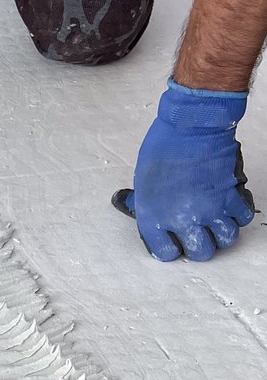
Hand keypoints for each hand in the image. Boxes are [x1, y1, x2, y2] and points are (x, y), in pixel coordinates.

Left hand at [119, 80, 254, 261]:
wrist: (190, 125)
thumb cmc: (164, 146)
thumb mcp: (142, 181)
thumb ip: (145, 202)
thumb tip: (138, 207)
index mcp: (154, 218)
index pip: (165, 253)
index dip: (171, 248)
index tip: (174, 241)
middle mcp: (183, 220)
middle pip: (200, 253)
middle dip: (201, 246)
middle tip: (200, 235)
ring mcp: (209, 210)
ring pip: (225, 240)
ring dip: (221, 233)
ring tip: (216, 223)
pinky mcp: (231, 196)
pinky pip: (242, 218)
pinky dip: (239, 215)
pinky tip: (231, 207)